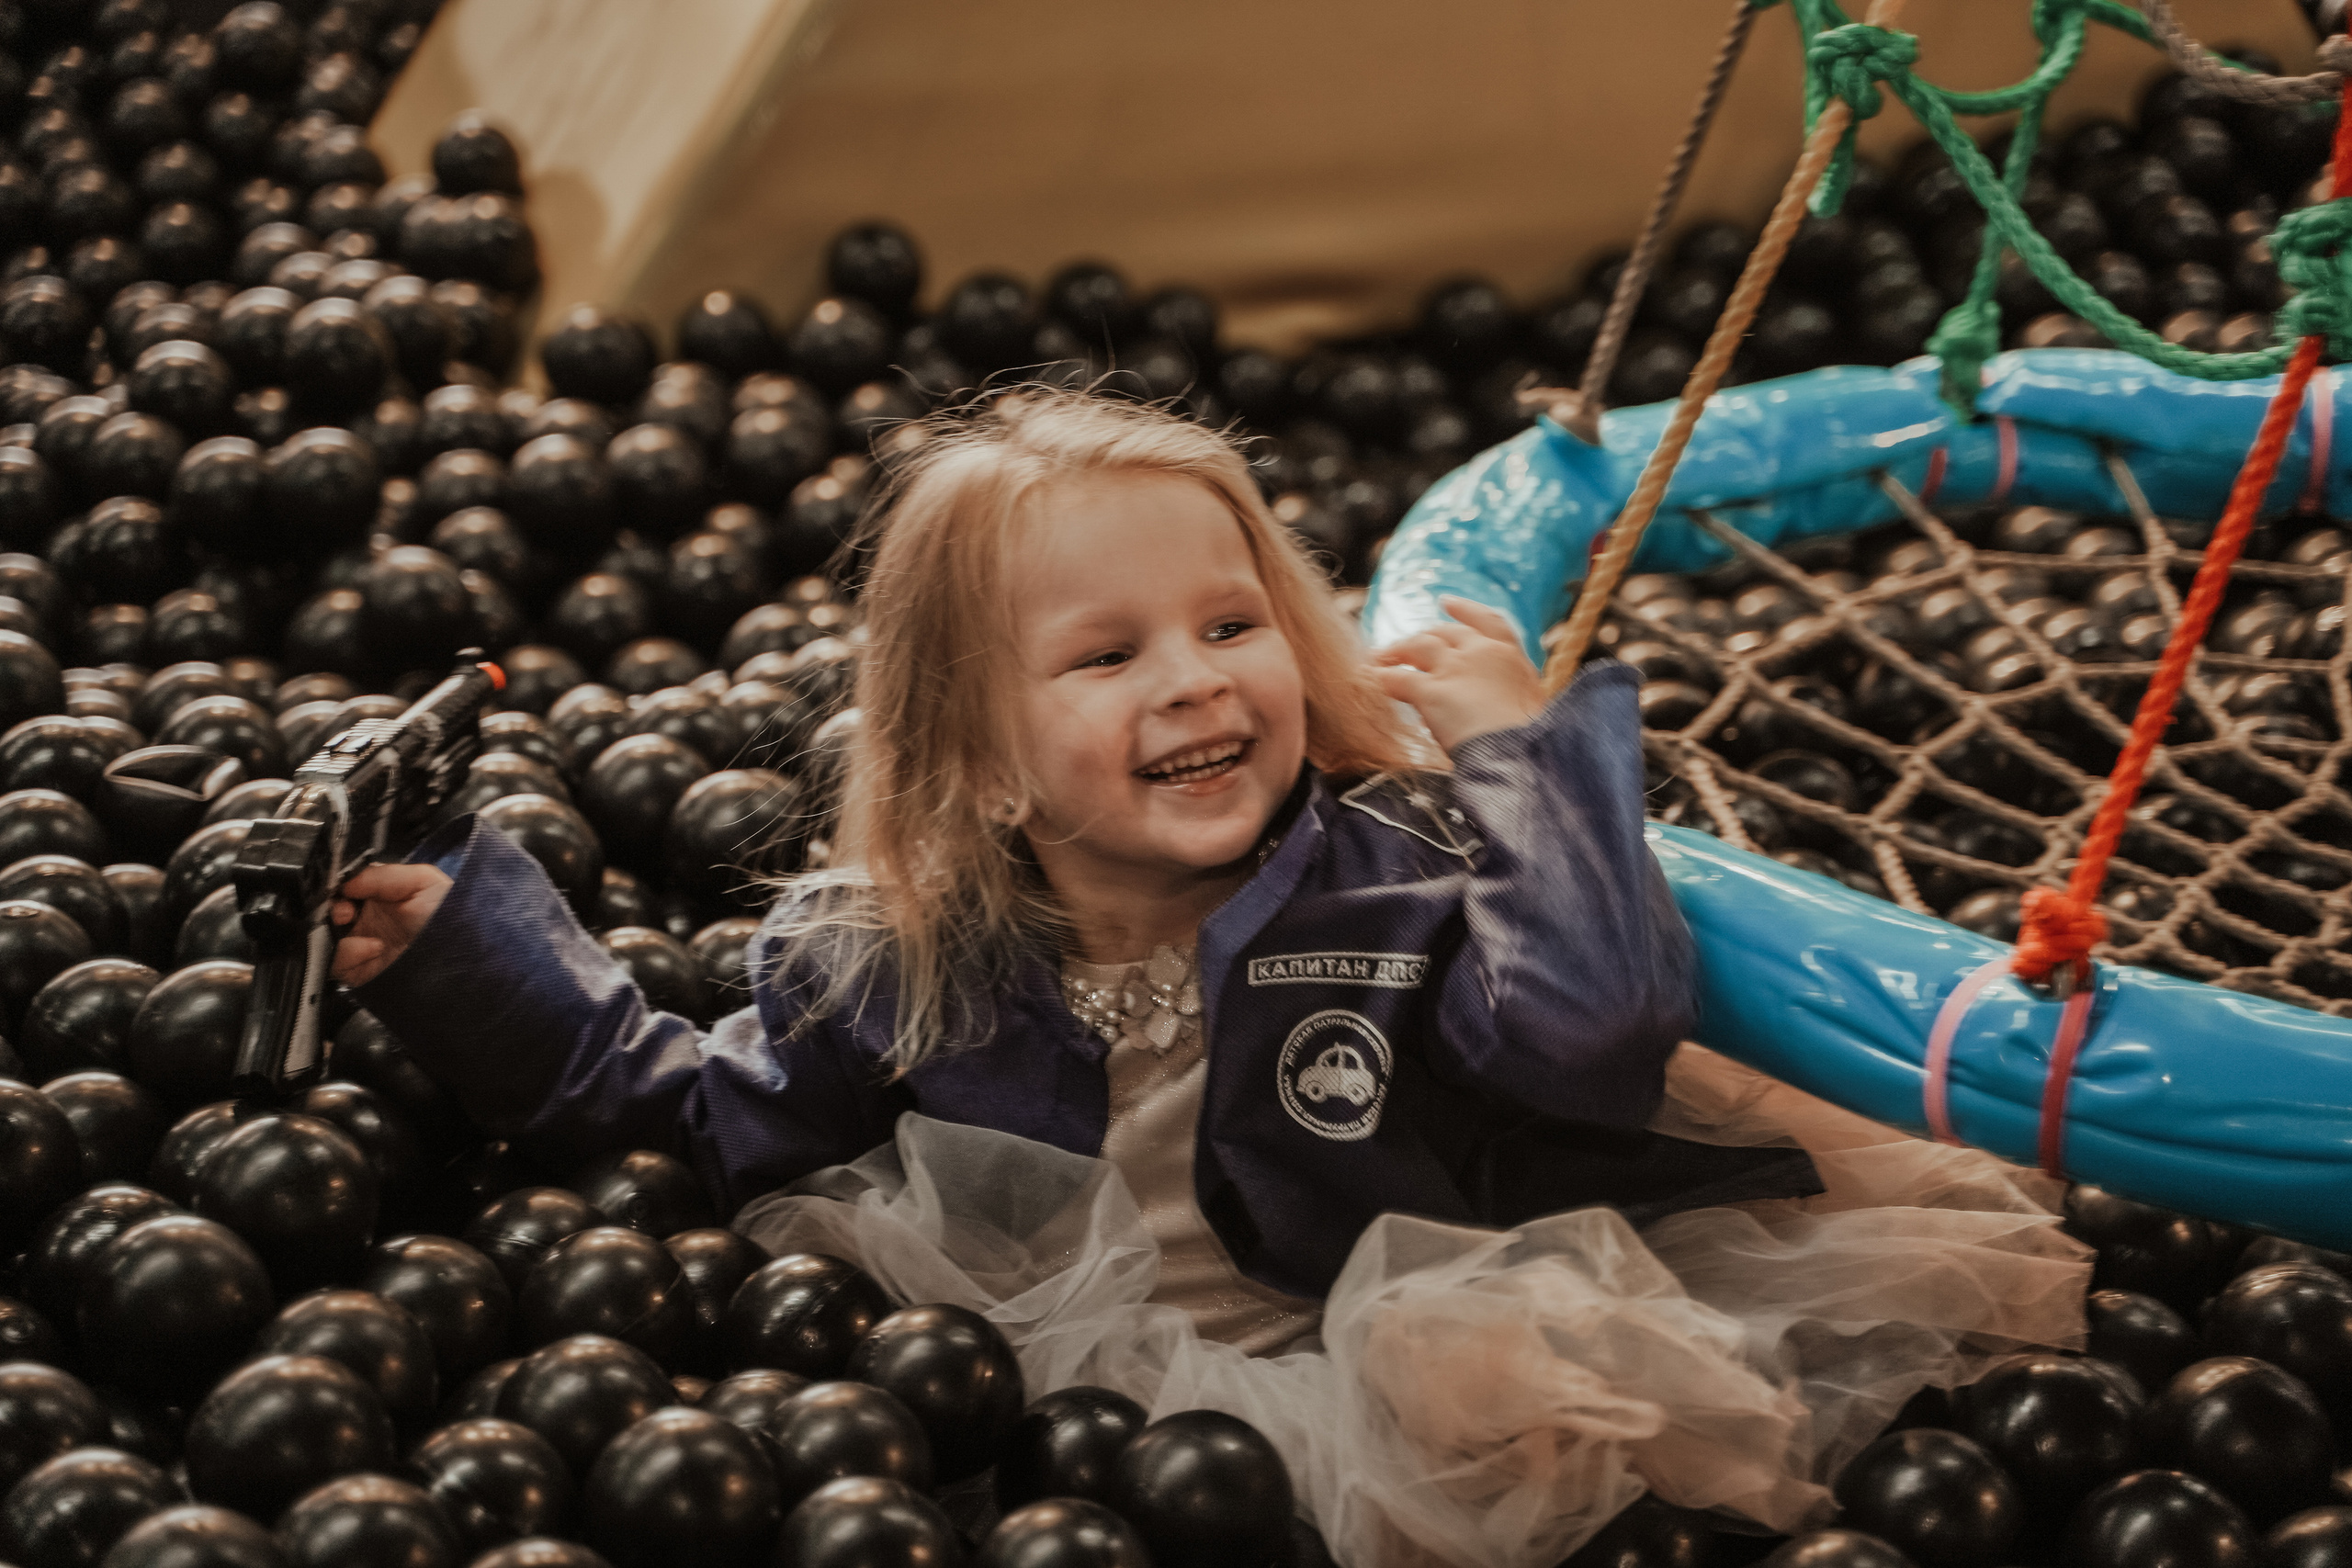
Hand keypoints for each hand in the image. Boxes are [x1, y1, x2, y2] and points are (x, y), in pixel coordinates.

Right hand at [330, 863, 451, 986]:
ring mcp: (361, 946)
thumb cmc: (453, 917)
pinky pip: (336, 963)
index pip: (342, 888)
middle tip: (345, 910)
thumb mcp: (424, 882)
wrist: (464, 956)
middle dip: (330, 909)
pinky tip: (373, 949)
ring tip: (364, 931)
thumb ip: (382, 874)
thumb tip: (346, 880)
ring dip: (338, 932)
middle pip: (328, 912)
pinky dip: (349, 953)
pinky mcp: (360, 971)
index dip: (337, 887)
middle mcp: (367, 921)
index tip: (342, 889)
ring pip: (326, 937)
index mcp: (378, 897)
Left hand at [1372, 596, 1546, 754]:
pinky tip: (1372, 681)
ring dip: (1396, 651)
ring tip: (1379, 658)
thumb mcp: (1533, 710)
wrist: (1522, 755)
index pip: (1488, 622)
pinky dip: (1382, 679)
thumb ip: (1513, 697)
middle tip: (1405, 645)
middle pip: (1445, 633)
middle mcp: (1481, 654)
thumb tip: (1503, 707)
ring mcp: (1455, 669)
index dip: (1465, 610)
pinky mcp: (1431, 692)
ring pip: (1417, 647)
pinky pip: (1397, 680)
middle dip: (1423, 636)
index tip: (1446, 602)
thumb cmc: (1532, 742)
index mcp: (1512, 658)